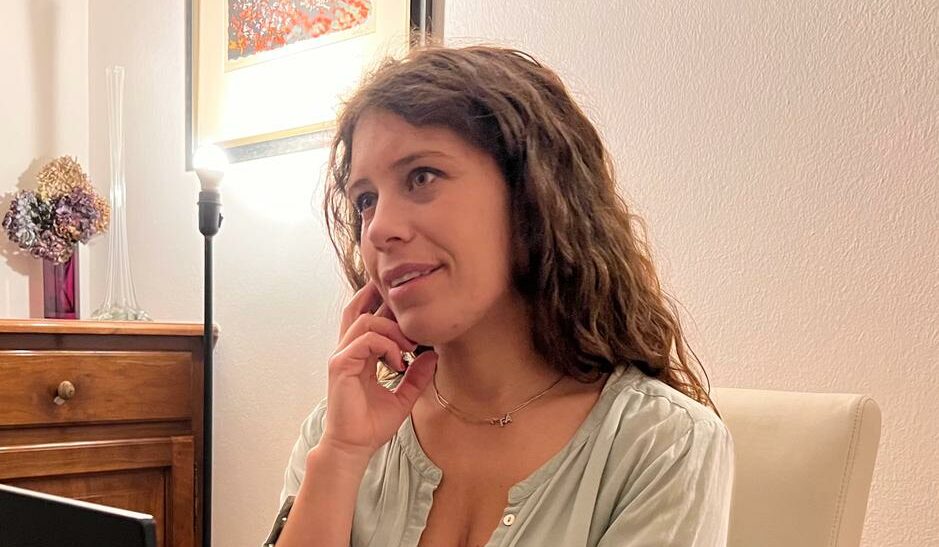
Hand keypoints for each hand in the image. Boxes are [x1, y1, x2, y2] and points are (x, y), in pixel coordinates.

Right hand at [316, 280, 437, 462]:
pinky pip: (366, 340)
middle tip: (411, 312)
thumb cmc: (372, 425)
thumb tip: (433, 356)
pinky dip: (387, 346)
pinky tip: (399, 362)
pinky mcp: (340, 365)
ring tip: (410, 348)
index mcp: (358, 355)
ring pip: (367, 320)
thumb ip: (417, 376)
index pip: (365, 316)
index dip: (383, 305)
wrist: (355, 447)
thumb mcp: (404, 397)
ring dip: (394, 330)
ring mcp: (341, 356)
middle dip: (382, 299)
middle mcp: (347, 351)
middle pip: (357, 307)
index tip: (410, 309)